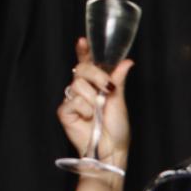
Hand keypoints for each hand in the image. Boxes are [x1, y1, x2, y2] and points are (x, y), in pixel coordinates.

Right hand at [56, 37, 132, 165]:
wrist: (112, 149)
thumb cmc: (117, 129)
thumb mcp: (119, 101)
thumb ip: (118, 80)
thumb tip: (126, 62)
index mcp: (96, 86)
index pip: (87, 64)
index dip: (84, 52)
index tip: (83, 41)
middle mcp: (82, 91)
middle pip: (81, 69)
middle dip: (96, 75)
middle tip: (107, 89)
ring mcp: (72, 100)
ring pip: (78, 84)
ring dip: (93, 98)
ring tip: (98, 112)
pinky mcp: (65, 112)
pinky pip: (73, 101)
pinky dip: (85, 110)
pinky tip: (88, 119)